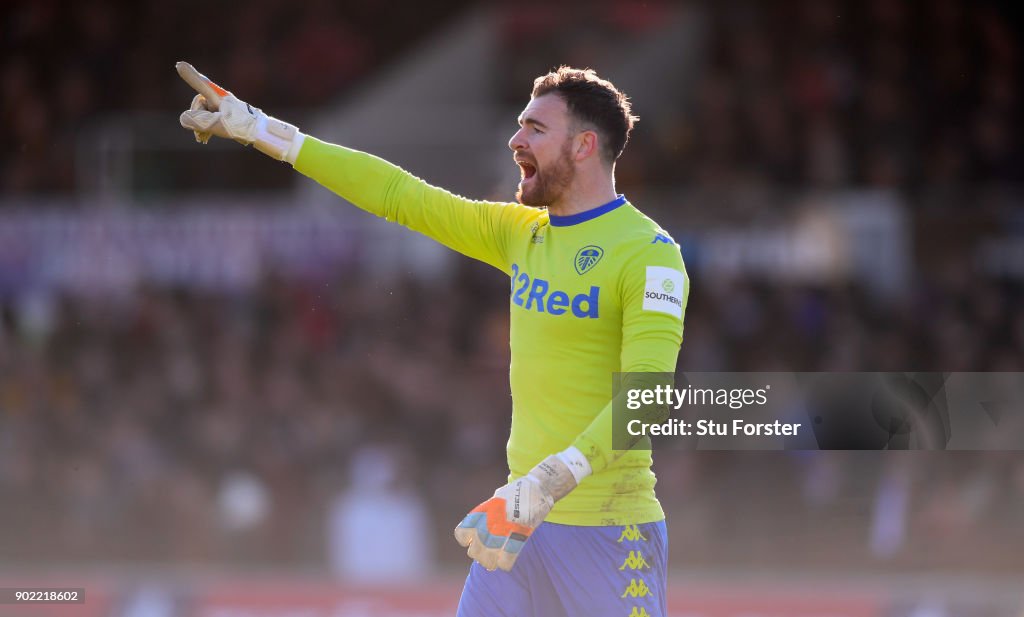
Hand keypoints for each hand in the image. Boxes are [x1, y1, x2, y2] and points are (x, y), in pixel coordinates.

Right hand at [176, 61, 301, 161]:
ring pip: (203, 113)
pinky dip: (206, 128)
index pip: (201, 85)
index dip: (190, 76)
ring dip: (200, 126)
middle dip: (197, 119)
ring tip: (203, 139)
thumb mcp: (216, 124)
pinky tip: (205, 139)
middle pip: (199, 105)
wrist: (260, 132)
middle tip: (201, 134)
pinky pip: (210, 118)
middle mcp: (219, 98)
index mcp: (217, 96)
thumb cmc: (240, 126)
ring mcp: (222, 105)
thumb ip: (197, 120)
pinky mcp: (225, 113)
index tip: (179, 65)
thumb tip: (184, 118)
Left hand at [454, 452, 585, 571]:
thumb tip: (482, 523)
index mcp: (482, 512)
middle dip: (479, 555)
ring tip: (494, 561)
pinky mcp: (519, 536)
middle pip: (474, 551)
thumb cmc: (518, 492)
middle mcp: (489, 523)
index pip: (463, 533)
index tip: (471, 541)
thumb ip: (488, 511)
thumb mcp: (497, 497)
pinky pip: (506, 559)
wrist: (538, 487)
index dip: (466, 540)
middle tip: (486, 555)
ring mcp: (503, 530)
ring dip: (490, 562)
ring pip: (488, 559)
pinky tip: (506, 562)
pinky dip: (505, 563)